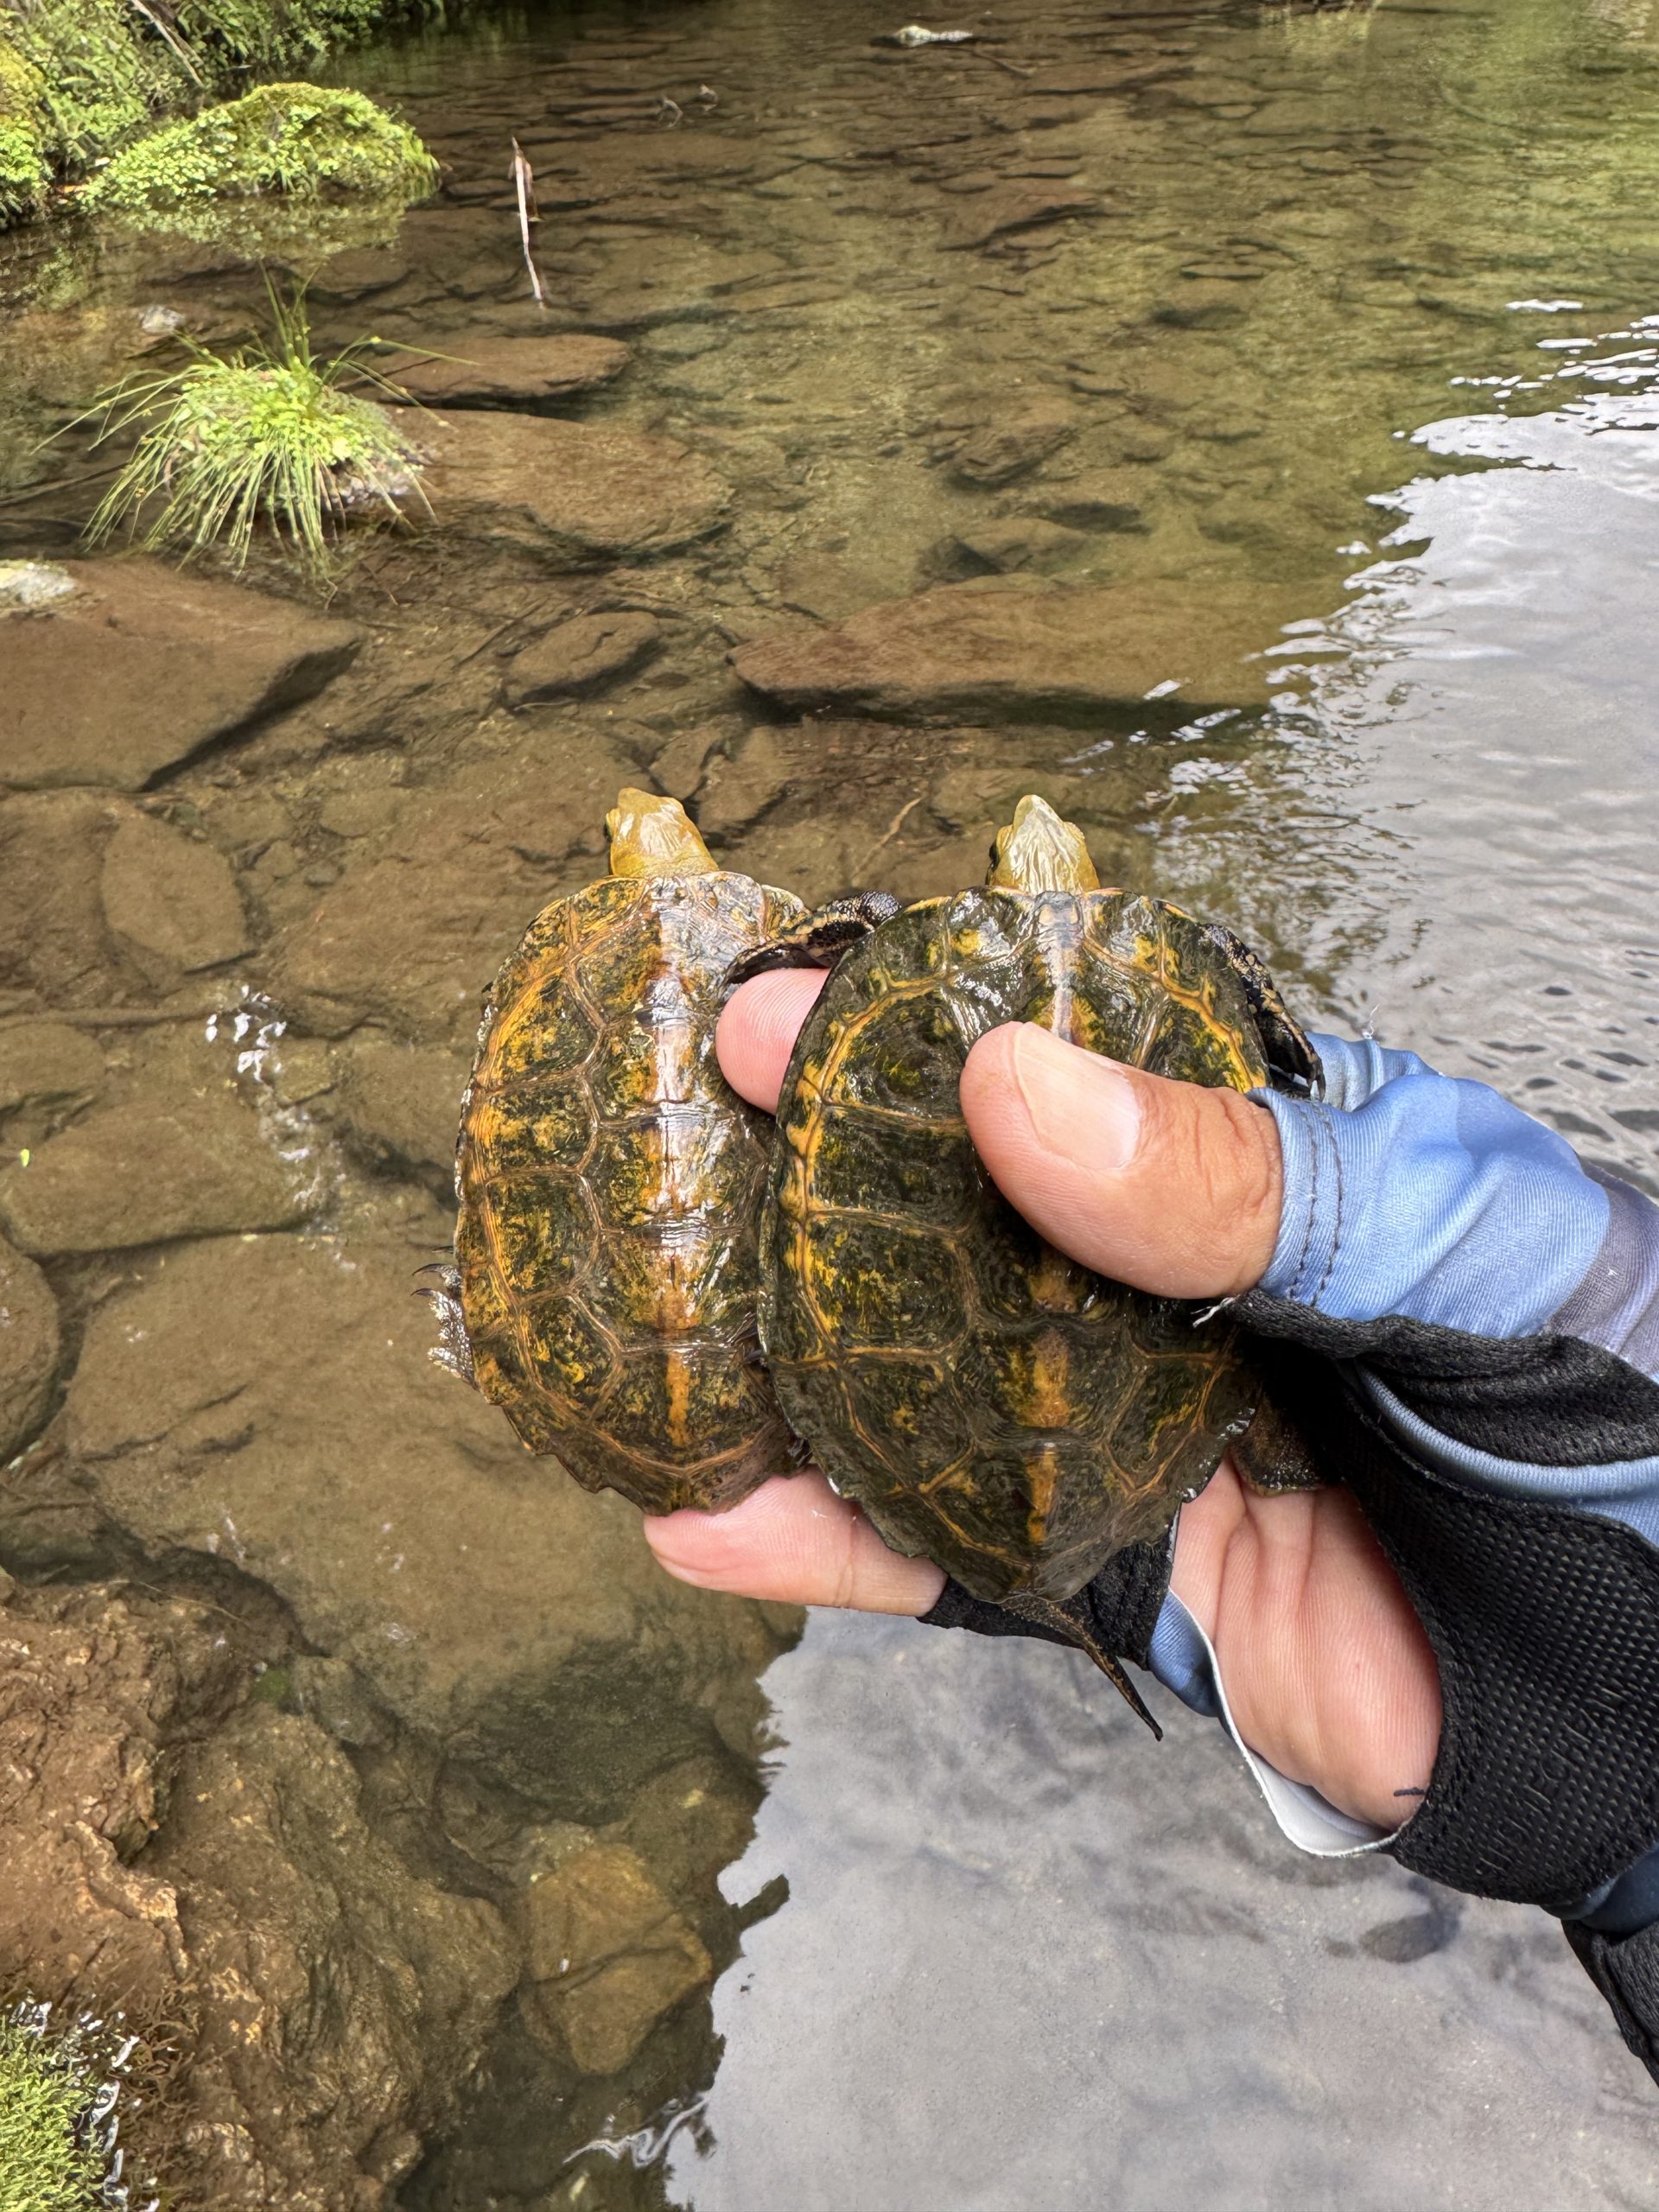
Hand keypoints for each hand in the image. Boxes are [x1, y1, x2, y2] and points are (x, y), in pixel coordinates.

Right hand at [646, 974, 1441, 1829]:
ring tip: (629, 1331)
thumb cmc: (1627, 1423)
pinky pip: (943, 1553)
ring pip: (914, 1380)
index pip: (1061, 1060)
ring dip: (776, 1364)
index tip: (774, 1017)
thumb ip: (1249, 1184)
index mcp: (1262, 1154)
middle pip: (952, 1213)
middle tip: (657, 1150)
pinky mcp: (1111, 1575)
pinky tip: (713, 1520)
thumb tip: (1020, 1090)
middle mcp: (1165, 1278)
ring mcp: (1124, 1425)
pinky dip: (829, 1542)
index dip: (911, 1034)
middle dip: (803, 1182)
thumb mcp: (1472, 1251)